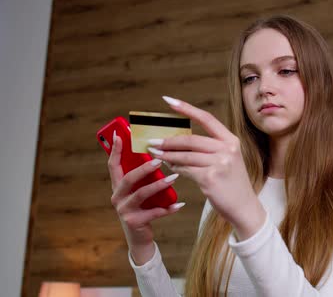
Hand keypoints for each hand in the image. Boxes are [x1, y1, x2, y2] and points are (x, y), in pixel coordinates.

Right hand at [107, 129, 184, 262]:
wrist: (140, 238)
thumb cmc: (143, 209)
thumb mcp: (140, 192)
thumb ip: (143, 178)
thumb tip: (158, 154)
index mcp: (117, 186)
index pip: (113, 165)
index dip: (115, 150)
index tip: (118, 134)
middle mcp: (117, 197)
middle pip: (128, 178)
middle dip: (143, 168)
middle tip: (159, 160)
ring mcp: (124, 210)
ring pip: (141, 194)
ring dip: (159, 185)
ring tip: (174, 178)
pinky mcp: (135, 222)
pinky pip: (154, 212)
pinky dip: (168, 208)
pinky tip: (180, 204)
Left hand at [147, 96, 265, 239]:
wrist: (244, 207)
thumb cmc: (232, 184)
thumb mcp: (226, 160)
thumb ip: (208, 149)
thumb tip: (177, 141)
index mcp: (231, 140)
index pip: (206, 119)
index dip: (186, 108)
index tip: (168, 100)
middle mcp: (227, 149)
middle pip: (191, 139)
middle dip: (169, 140)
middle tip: (152, 140)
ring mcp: (219, 163)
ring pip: (185, 155)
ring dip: (167, 154)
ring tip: (155, 152)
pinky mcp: (210, 178)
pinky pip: (185, 170)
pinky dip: (174, 168)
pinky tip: (168, 166)